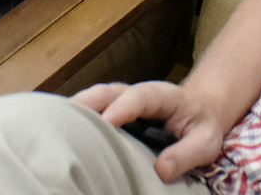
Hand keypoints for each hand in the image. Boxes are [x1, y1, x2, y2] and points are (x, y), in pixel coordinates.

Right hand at [73, 80, 225, 182]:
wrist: (199, 111)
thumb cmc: (201, 126)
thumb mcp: (206, 141)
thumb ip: (187, 153)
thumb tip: (161, 170)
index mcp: (163, 95)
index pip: (141, 96)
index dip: (124, 107)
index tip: (108, 121)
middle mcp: (137, 94)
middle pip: (109, 92)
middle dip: (88, 102)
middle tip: (65, 119)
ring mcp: (122, 101)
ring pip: (95, 98)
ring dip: (76, 109)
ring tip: (54, 124)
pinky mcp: (113, 111)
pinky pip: (93, 110)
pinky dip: (77, 117)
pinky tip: (59, 130)